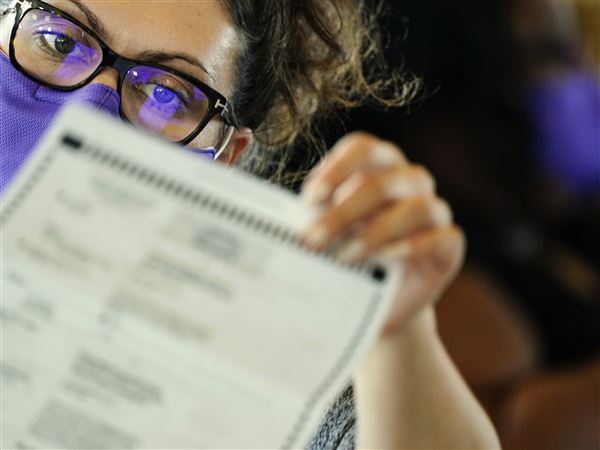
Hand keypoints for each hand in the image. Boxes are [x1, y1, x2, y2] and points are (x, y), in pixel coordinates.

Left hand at [301, 132, 464, 334]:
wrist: (377, 301)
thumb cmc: (348, 255)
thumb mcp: (327, 235)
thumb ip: (314, 220)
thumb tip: (287, 223)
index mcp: (379, 166)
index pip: (363, 148)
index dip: (336, 169)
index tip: (309, 201)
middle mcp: (410, 181)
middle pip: (381, 182)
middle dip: (342, 213)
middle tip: (313, 240)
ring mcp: (434, 210)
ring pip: (416, 206)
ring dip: (376, 231)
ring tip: (346, 256)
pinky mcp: (450, 244)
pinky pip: (441, 237)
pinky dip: (412, 246)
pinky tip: (385, 259)